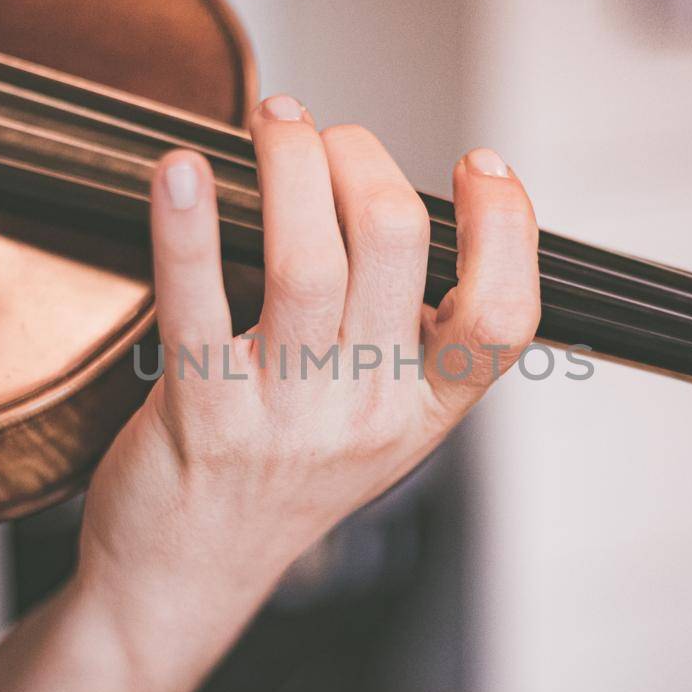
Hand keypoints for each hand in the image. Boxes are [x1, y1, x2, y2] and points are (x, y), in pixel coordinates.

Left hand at [78, 94, 539, 616]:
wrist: (190, 573)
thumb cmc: (281, 477)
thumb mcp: (376, 420)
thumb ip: (403, 330)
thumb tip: (391, 194)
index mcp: (426, 408)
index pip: (504, 317)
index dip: (507, 224)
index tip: (477, 162)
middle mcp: (368, 412)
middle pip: (394, 247)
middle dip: (360, 157)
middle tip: (322, 131)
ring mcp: (285, 416)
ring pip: (307, 262)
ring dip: (290, 164)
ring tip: (274, 118)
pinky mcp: (201, 414)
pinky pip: (197, 305)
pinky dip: (188, 229)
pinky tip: (183, 171)